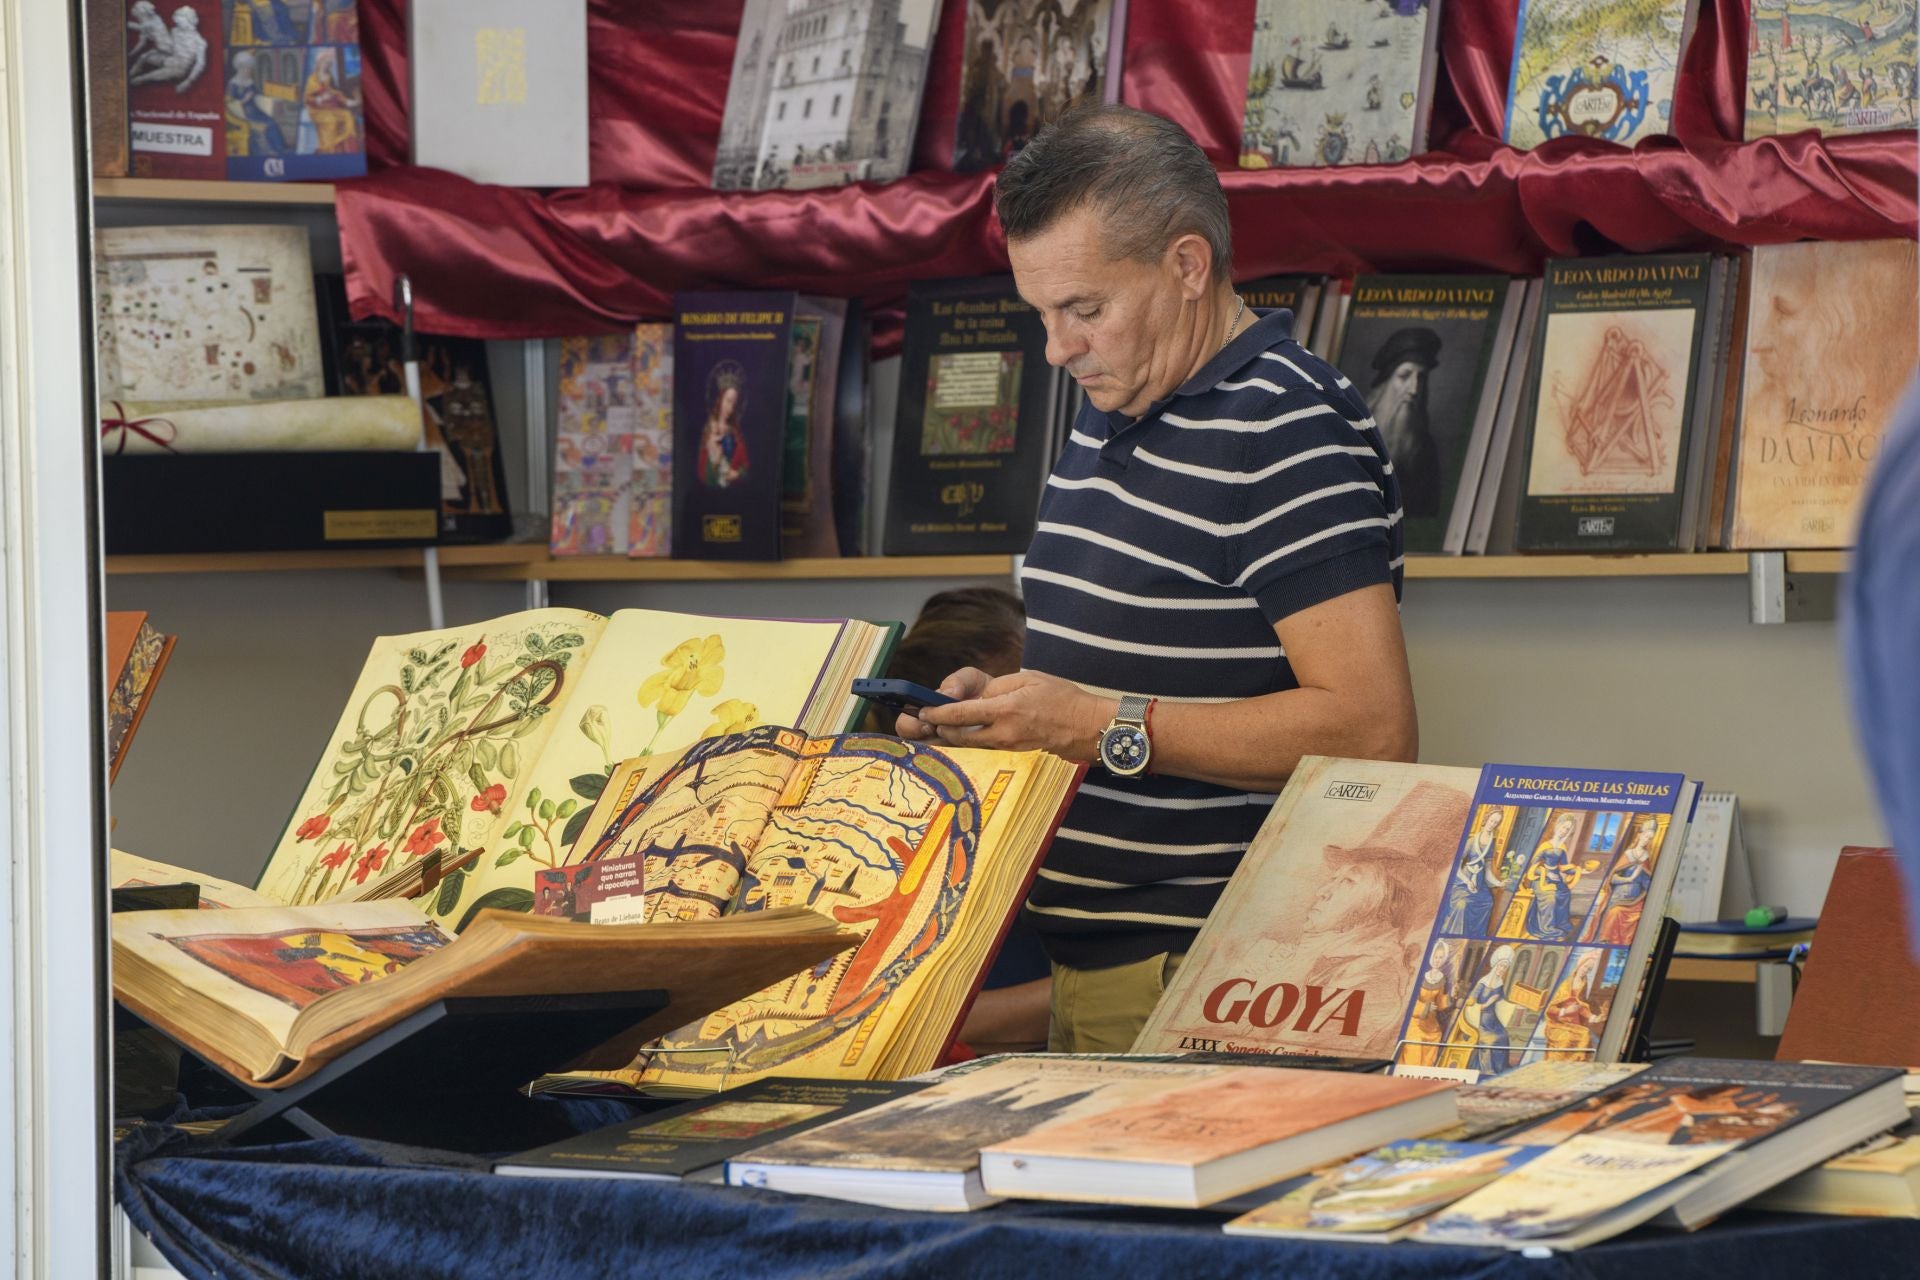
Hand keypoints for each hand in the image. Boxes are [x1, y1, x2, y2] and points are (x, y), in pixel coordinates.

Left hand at [910, 669, 1113, 761]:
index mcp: (1007, 710)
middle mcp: (1004, 732)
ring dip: (951, 736)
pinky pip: (984, 747)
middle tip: (923, 721)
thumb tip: (976, 698)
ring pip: (969, 744)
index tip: (924, 711)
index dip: (939, 713)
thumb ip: (998, 688)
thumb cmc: (1060, 698)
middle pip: (959, 736)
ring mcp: (1008, 746)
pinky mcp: (1013, 751)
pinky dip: (968, 740)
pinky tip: (960, 733)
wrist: (1085, 726)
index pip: (963, 714)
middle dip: (938, 729)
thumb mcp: (1028, 679)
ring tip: (934, 727)